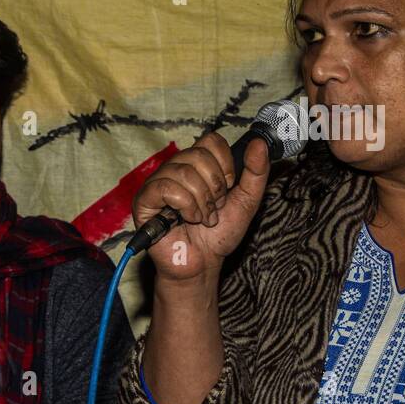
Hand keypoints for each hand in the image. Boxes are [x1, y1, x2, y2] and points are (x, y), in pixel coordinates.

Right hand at [132, 132, 270, 281]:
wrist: (203, 263)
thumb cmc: (220, 234)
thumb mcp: (247, 201)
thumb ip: (256, 172)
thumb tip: (259, 143)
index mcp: (197, 164)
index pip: (211, 140)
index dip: (225, 163)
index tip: (229, 186)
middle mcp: (176, 168)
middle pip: (198, 154)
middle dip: (215, 187)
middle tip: (215, 207)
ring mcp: (158, 182)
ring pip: (184, 172)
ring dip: (202, 201)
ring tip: (203, 218)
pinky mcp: (145, 199)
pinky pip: (166, 188)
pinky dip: (185, 206)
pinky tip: (188, 219)